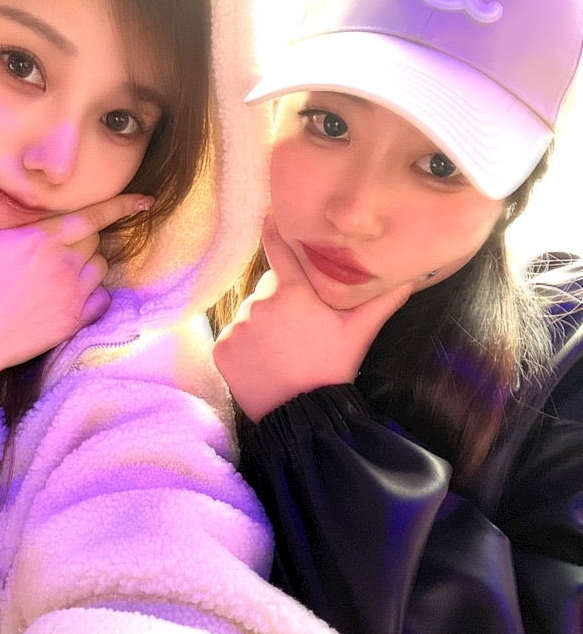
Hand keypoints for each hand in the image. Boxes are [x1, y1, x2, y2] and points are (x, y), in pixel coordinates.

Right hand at [0, 133, 151, 413]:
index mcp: (44, 239)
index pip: (93, 216)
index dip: (121, 206)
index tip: (145, 201)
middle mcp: (65, 266)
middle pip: (93, 240)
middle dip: (80, 236)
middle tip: (50, 244)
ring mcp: (72, 297)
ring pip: (99, 268)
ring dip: (86, 263)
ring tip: (55, 268)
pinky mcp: (72, 323)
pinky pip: (101, 301)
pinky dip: (93, 295)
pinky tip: (70, 295)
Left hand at [213, 219, 411, 422]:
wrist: (301, 416)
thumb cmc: (331, 371)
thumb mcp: (358, 333)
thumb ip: (382, 300)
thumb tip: (411, 276)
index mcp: (291, 291)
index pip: (277, 246)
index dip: (274, 229)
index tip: (270, 216)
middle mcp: (259, 302)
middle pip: (268, 287)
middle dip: (282, 297)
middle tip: (300, 325)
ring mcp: (238, 326)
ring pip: (250, 312)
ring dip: (264, 322)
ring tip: (284, 348)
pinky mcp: (222, 348)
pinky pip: (233, 336)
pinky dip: (245, 345)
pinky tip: (265, 361)